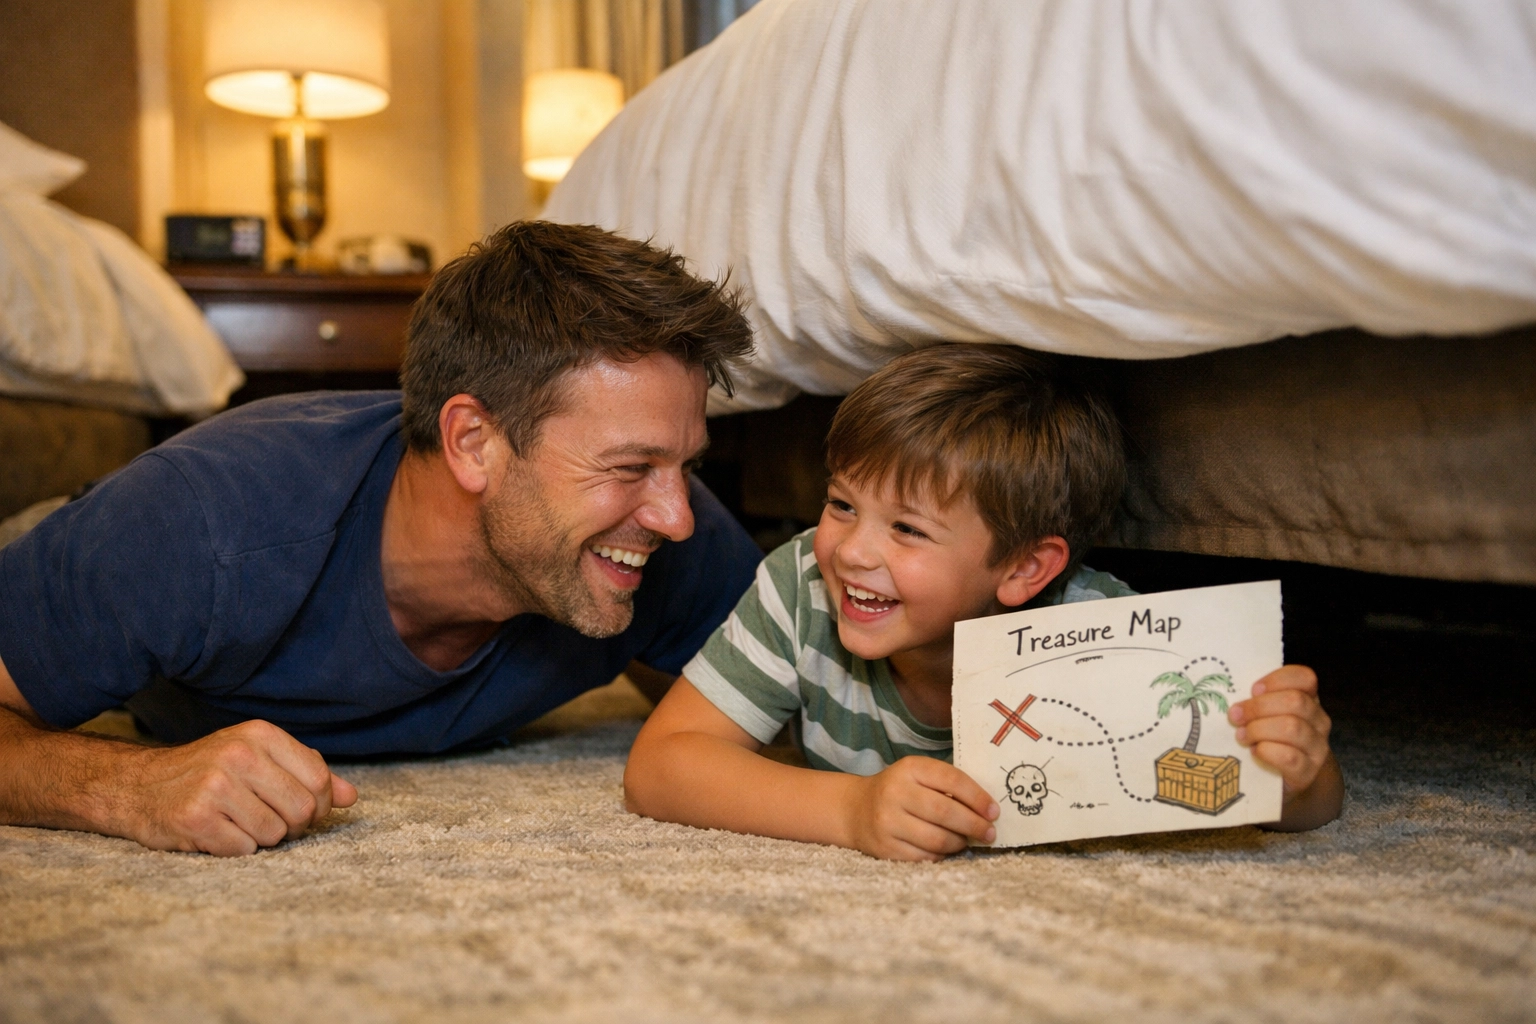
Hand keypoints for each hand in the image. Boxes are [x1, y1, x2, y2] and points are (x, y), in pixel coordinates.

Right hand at [111, 719, 357, 855]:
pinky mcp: (195, 818)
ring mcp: (215, 786)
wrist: (137, 787)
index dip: (319, 805)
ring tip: (237, 823)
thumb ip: (307, 773)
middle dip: (292, 826)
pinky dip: (235, 850)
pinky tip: (216, 833)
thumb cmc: (208, 773)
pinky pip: (244, 850)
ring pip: (274, 833)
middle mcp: (239, 754)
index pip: (319, 779)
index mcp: (260, 735)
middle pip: (302, 809)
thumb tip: (350, 796)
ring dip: (261, 838)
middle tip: (269, 821)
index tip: (302, 811)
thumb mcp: (259, 758)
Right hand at [843, 756, 998, 860]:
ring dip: (959, 843)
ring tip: (967, 841)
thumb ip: (948, 785)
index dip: (978, 797)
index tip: (994, 812)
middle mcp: (895, 793)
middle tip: (989, 833)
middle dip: (973, 825)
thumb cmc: (900, 791)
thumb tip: (987, 809)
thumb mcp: (918, 776)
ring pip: (936, 839)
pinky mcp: (885, 848)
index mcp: (910, 768)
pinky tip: (946, 850)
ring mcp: (887, 822)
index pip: (952, 780)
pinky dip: (941, 856)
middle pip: (945, 812)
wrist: (855, 810)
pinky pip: (924, 857)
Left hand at [1228, 664, 1331, 797]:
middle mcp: (1318, 721)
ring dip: (1259, 729)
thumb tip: (1229, 692)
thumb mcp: (1266, 715)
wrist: (1283, 781)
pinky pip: (1289, 757)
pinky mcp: (1308, 772)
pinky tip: (1255, 752)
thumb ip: (1257, 701)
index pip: (1305, 678)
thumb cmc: (1269, 740)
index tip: (1253, 689)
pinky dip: (1267, 752)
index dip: (1277, 679)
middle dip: (1258, 707)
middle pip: (1295, 702)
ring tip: (1242, 735)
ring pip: (1292, 728)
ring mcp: (1317, 747)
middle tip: (1235, 716)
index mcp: (1308, 700)